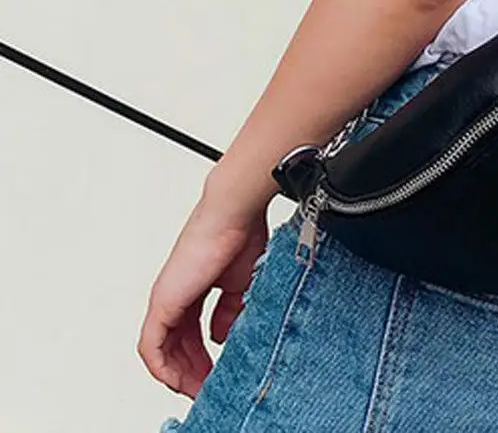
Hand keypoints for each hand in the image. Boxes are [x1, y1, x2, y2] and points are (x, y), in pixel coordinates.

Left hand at [138, 194, 269, 398]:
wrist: (232, 213)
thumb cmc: (240, 234)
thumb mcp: (239, 283)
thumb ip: (228, 311)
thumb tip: (219, 336)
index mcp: (193, 287)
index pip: (190, 331)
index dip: (201, 355)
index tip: (216, 371)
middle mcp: (175, 294)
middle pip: (175, 345)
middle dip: (192, 371)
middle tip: (207, 388)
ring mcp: (166, 299)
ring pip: (162, 350)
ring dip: (179, 374)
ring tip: (199, 389)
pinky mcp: (162, 303)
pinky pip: (152, 347)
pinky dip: (163, 368)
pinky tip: (179, 381)